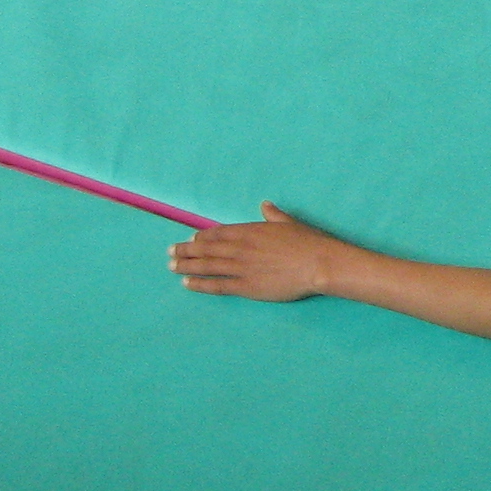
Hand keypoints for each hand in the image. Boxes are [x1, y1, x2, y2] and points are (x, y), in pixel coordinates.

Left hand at [169, 203, 346, 300]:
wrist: (319, 264)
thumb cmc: (309, 242)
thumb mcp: (291, 223)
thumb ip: (274, 215)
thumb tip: (264, 204)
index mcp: (250, 231)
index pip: (218, 233)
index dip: (202, 237)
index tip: (190, 239)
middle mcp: (240, 248)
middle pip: (206, 249)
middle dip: (186, 251)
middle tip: (170, 253)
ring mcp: (241, 267)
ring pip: (206, 266)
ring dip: (187, 266)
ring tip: (172, 267)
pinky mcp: (246, 286)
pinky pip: (217, 285)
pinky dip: (200, 284)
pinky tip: (187, 283)